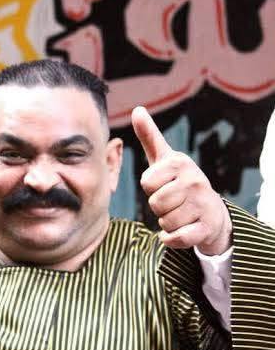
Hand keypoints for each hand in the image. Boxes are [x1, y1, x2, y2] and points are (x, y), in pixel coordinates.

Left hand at [131, 106, 231, 254]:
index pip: (147, 182)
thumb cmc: (181, 183)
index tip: (164, 184)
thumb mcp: (165, 159)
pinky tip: (181, 230)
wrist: (212, 212)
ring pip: (165, 221)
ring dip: (167, 222)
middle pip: (155, 203)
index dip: (151, 188)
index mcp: (180, 163)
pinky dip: (172, 239)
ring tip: (180, 214)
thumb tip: (137, 110)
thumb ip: (150, 137)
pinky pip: (175, 238)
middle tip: (173, 202)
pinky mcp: (205, 228)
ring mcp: (202, 204)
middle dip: (159, 207)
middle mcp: (195, 180)